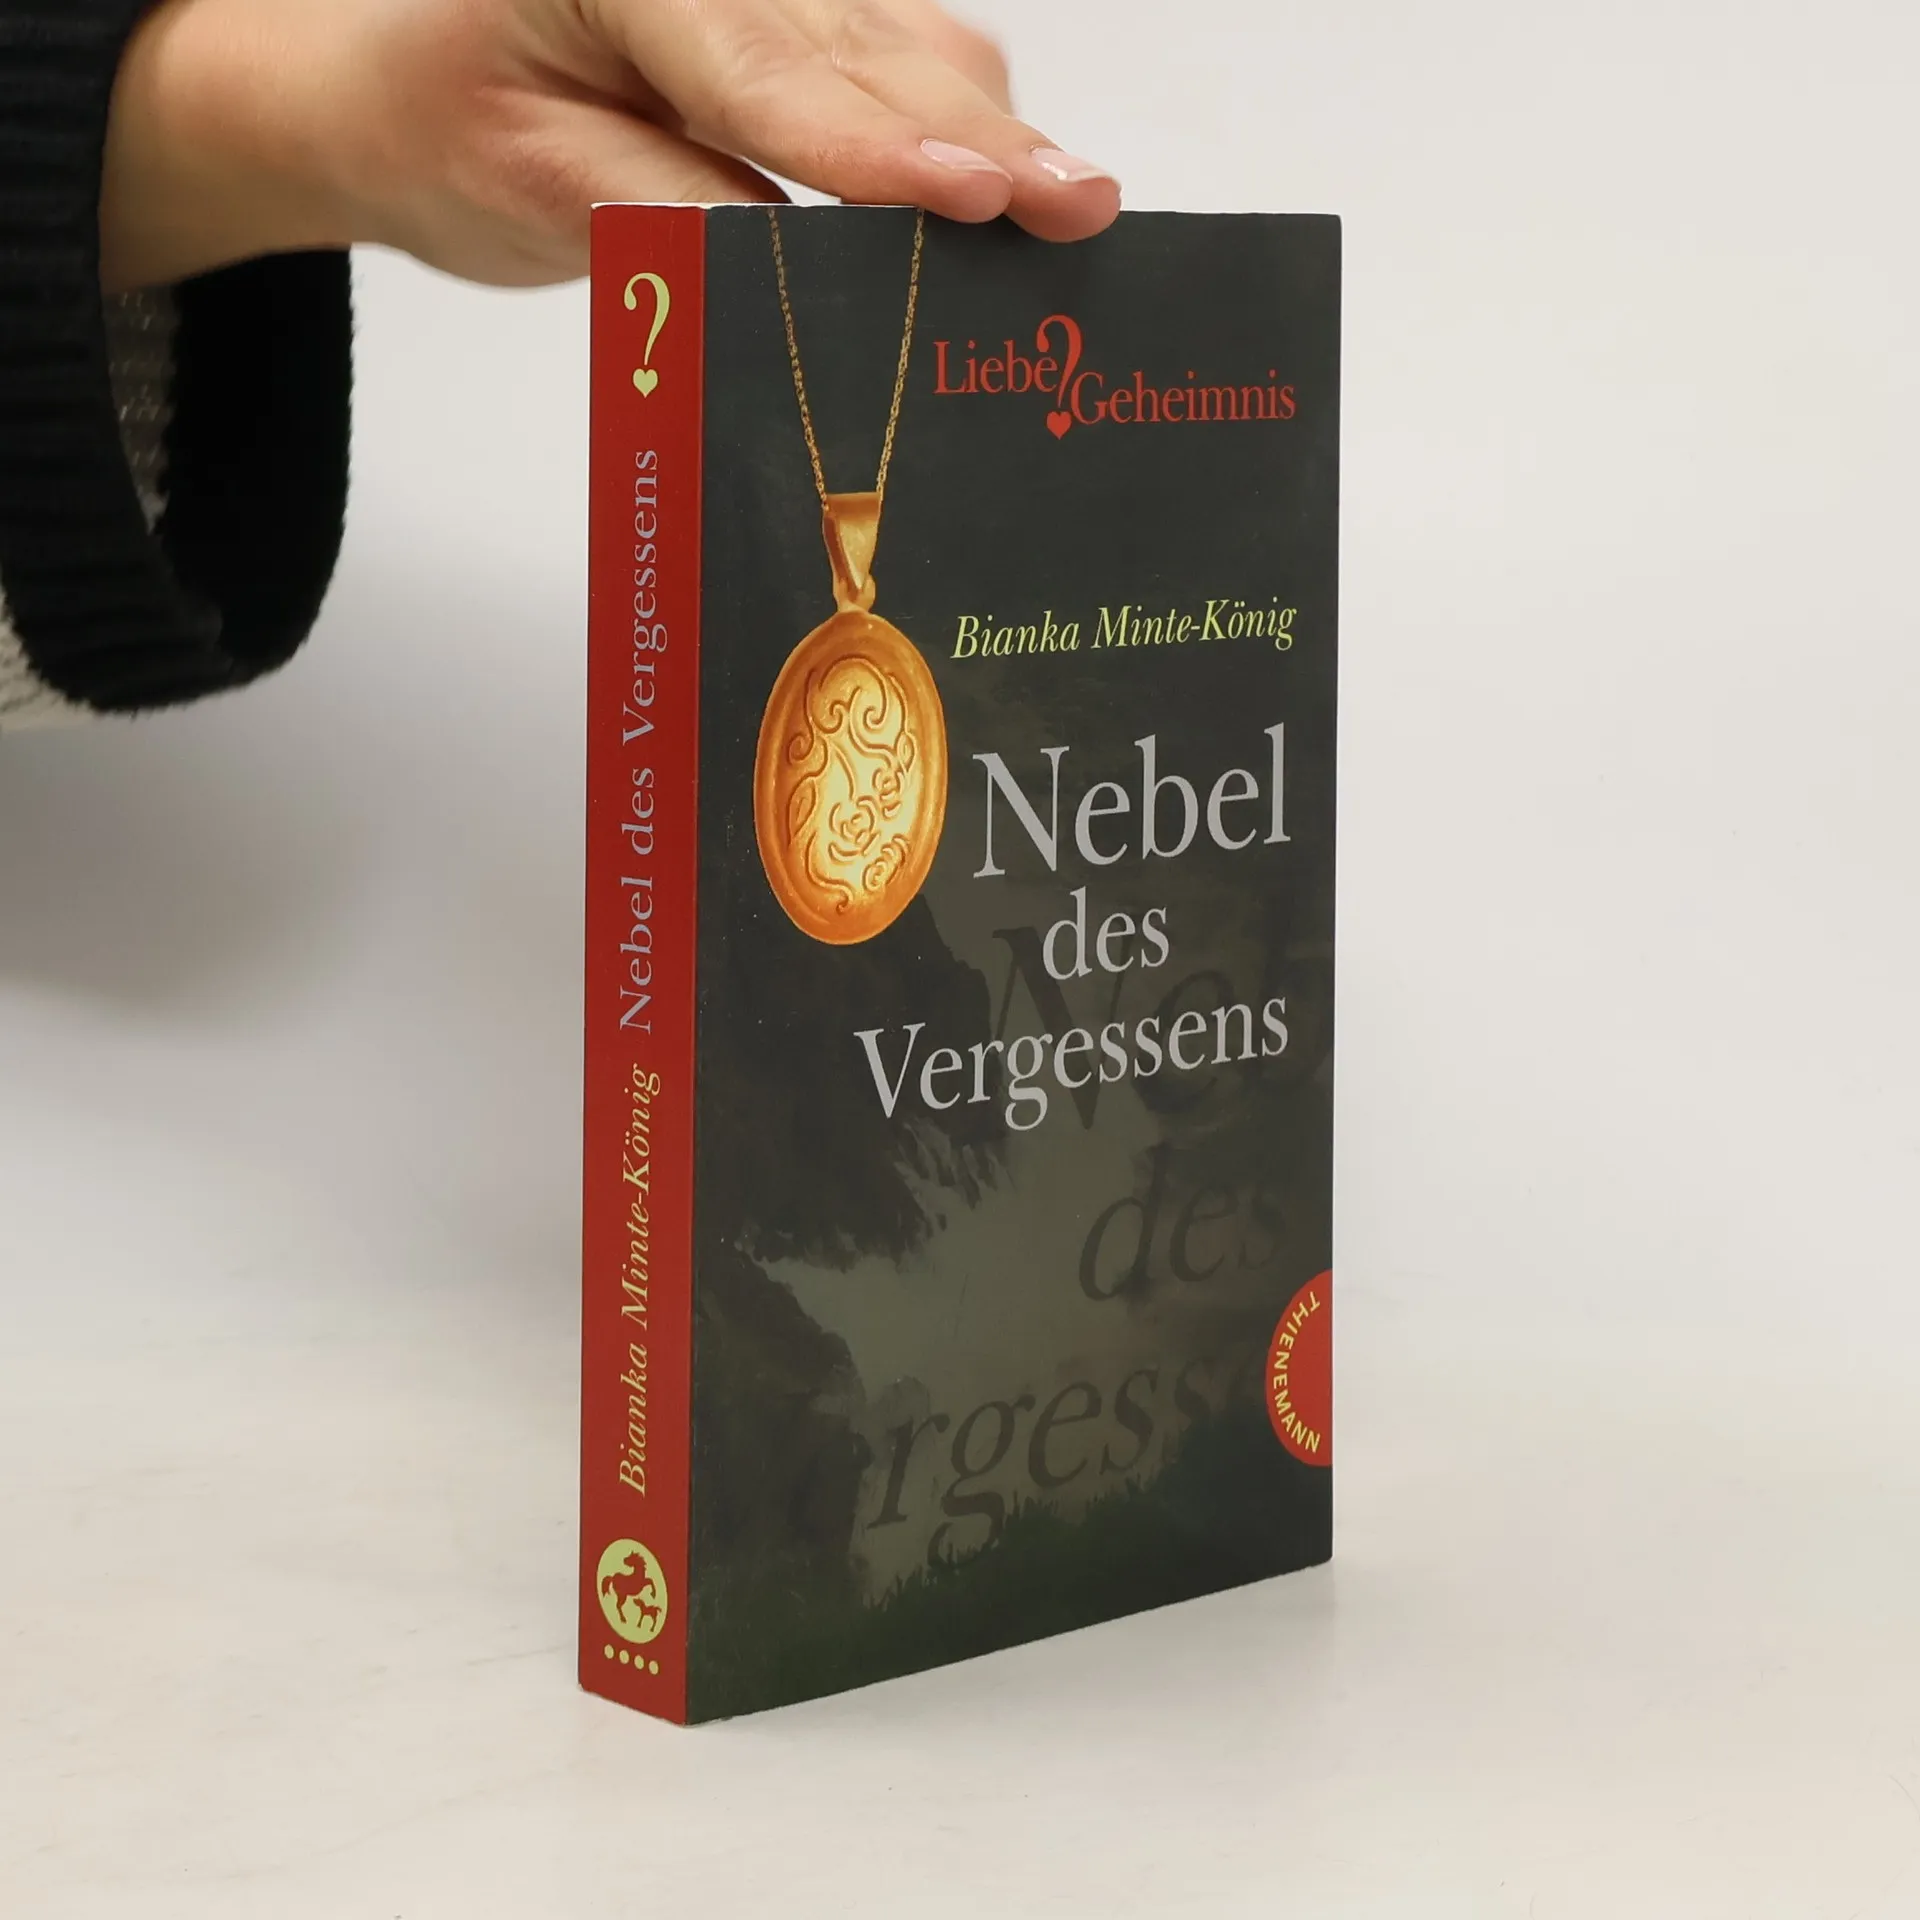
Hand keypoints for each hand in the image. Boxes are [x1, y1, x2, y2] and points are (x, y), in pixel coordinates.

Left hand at [101, 0, 1120, 291]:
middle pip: (863, 53)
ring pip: (902, 47)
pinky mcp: (793, 20)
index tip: (962, 200)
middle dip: (977, 138)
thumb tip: (789, 260)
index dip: (871, 147)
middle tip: (1076, 204)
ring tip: (1074, 200)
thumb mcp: (535, 186)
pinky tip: (1020, 172)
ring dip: (991, 130)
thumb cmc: (452, 126)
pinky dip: (961, 116)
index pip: (763, 70)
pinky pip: (895, 55)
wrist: (410, 86)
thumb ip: (665, 211)